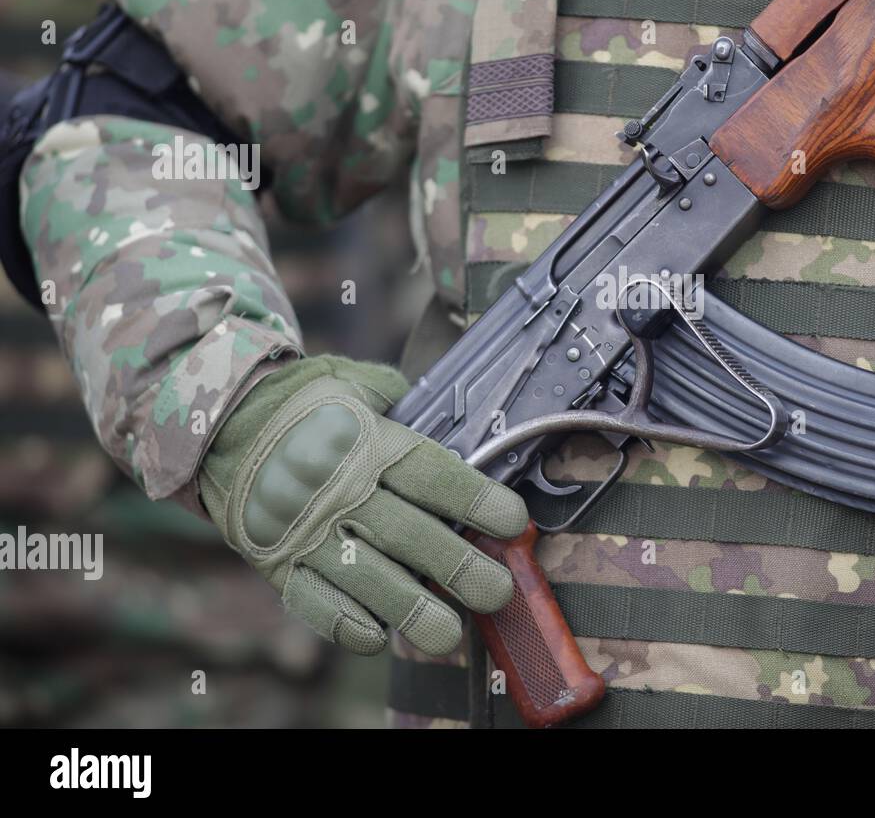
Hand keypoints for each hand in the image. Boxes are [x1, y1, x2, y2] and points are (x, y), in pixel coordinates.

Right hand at [198, 356, 527, 656]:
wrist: (216, 419)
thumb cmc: (306, 402)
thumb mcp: (354, 381)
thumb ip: (399, 398)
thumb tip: (442, 409)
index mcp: (369, 443)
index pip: (433, 474)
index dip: (476, 499)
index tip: (513, 523)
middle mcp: (342, 489)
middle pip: (409, 533)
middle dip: (459, 567)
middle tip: (498, 593)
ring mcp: (307, 528)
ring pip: (366, 576)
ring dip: (410, 609)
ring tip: (449, 635)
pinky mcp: (276, 558)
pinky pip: (311, 598)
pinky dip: (343, 622)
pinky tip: (377, 638)